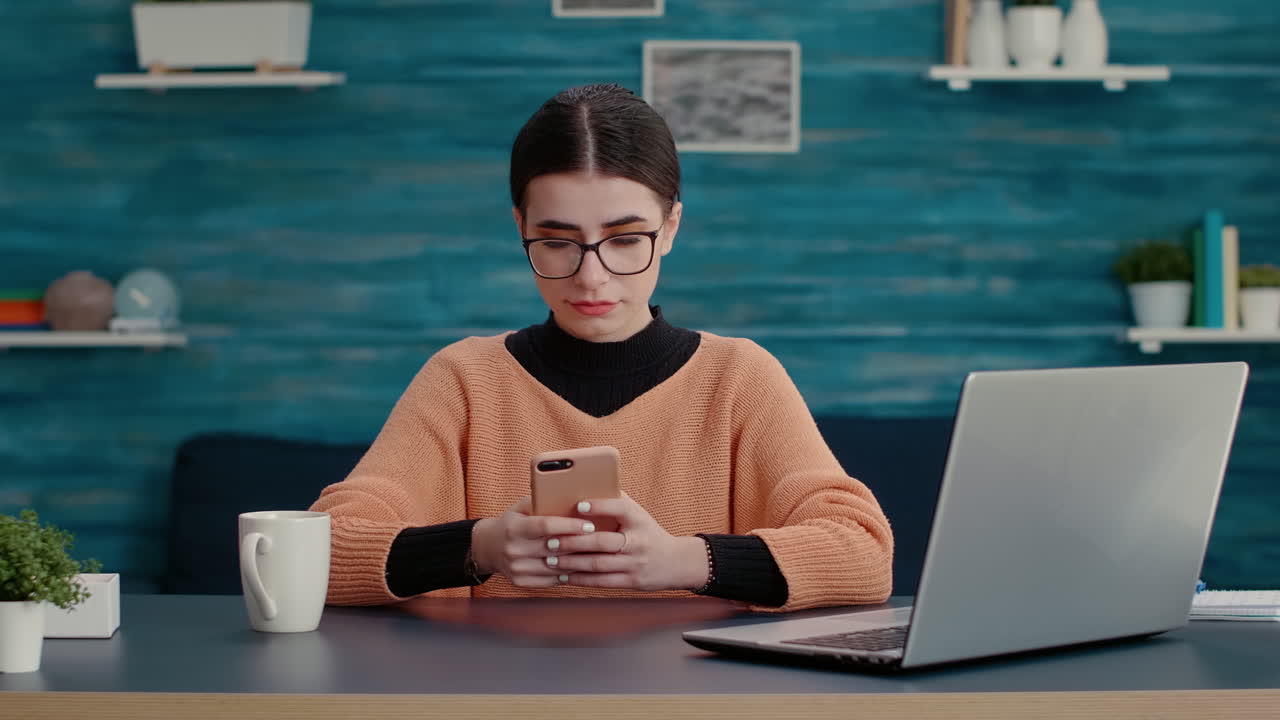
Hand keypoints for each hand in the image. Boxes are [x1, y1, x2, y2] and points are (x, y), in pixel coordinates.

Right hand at [470, 497, 598, 587]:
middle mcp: (514, 550)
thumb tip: (576, 495)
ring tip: (601, 555)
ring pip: (557, 567)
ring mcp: (517, 569)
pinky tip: (585, 567)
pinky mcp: (522, 582)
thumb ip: (544, 502)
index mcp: (514, 528)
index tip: (590, 525)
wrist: (489, 547)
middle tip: (605, 540)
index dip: (569, 526)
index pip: (546, 526)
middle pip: (555, 549)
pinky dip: (571, 574)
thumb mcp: (523, 507)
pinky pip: (553, 580)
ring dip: (581, 562)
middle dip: (582, 544)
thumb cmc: (514, 521)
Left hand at [551, 493, 709, 591]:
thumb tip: (584, 486)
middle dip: (573, 542)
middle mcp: (638, 541)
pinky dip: (580, 579)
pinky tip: (564, 576)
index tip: (577, 505)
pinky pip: (602, 582)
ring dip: (571, 563)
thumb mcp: (638, 515)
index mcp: (639, 519)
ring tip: (550, 559)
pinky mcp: (632, 582)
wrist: (675, 562)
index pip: (621, 509)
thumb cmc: (647, 532)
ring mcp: (635, 563)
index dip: (600, 506)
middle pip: (603, 542)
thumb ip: (616, 502)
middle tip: (550, 541)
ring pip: (598, 564)